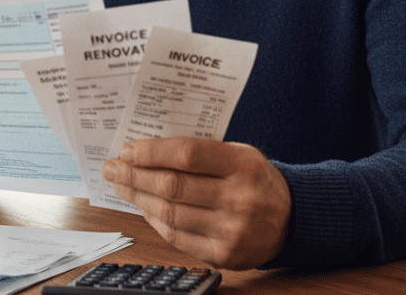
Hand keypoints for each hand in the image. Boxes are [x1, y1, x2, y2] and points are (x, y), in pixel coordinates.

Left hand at [102, 138, 291, 269]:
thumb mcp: (237, 153)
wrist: (291, 219)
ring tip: (121, 185)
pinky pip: (177, 237)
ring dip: (138, 198)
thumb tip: (145, 150)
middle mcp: (240, 199)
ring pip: (170, 213)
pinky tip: (143, 207)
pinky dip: (155, 220)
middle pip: (172, 187)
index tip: (127, 149)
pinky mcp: (225, 255)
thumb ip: (198, 150)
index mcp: (243, 165)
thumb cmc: (254, 179)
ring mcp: (233, 231)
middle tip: (113, 167)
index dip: (151, 152)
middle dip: (134, 176)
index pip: (187, 155)